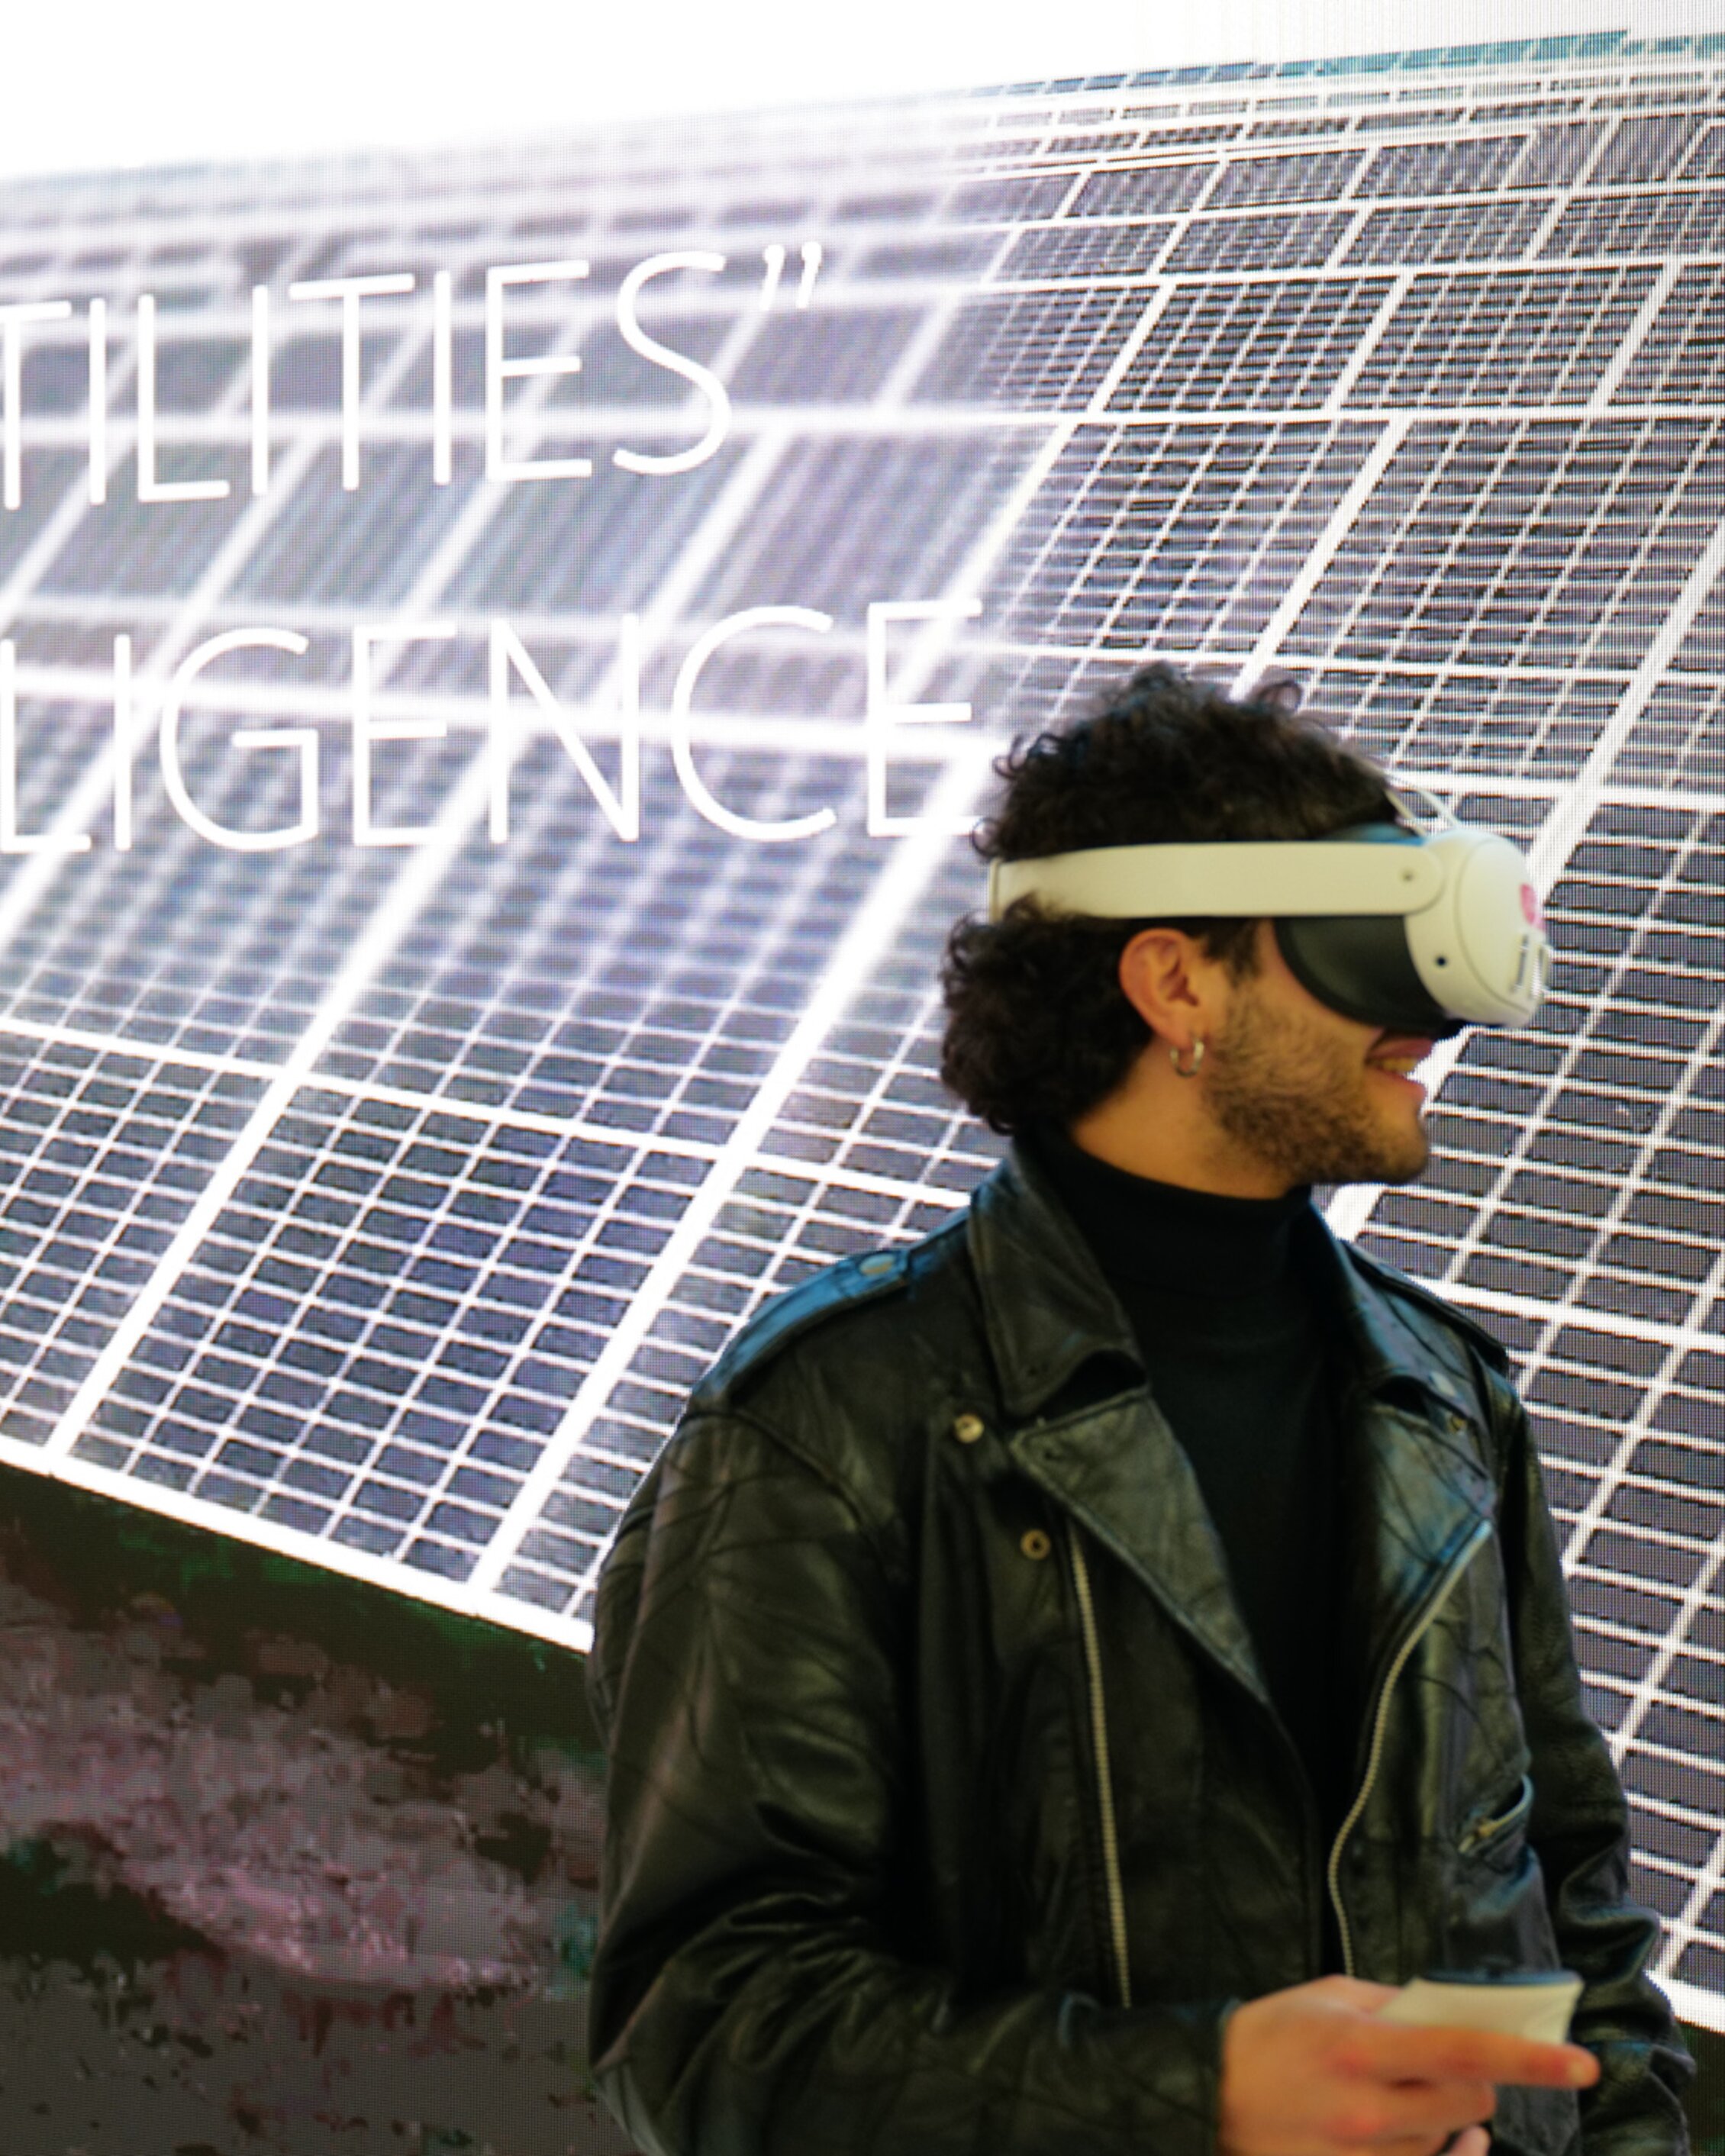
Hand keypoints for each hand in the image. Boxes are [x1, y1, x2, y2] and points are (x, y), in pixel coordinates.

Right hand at [1218, 1975, 1598, 2155]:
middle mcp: (1367, 2109)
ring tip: (1403, 2101)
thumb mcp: (1328, 1998)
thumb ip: (1396, 2006)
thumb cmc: (1271, 2036)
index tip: (1582, 2064)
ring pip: (1447, 2143)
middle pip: (1469, 2102)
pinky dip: (1435, 2154)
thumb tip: (1460, 2014)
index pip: (1464, 2050)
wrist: (1206, 2094)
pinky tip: (1427, 2139)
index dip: (1529, 2058)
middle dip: (1474, 2082)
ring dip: (1444, 2121)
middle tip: (1446, 2070)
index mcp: (1361, 2046)